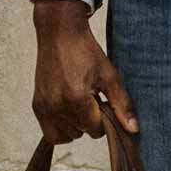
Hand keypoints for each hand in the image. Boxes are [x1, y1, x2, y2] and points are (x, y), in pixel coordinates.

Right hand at [30, 0, 139, 142]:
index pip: (95, 130)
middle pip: (81, 133)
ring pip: (66, 136)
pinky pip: (50, 132)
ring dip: (75, 125)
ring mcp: (43, 107)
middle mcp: (56, 106)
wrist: (59, 34)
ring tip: (78, 102)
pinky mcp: (36, 106)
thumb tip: (133, 130)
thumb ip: (122, 105)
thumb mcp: (109, 76)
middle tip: (90, 99)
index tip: (102, 102)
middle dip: (89, 121)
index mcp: (76, 99)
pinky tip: (68, 108)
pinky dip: (61, 126)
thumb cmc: (86, 52)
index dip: (103, 119)